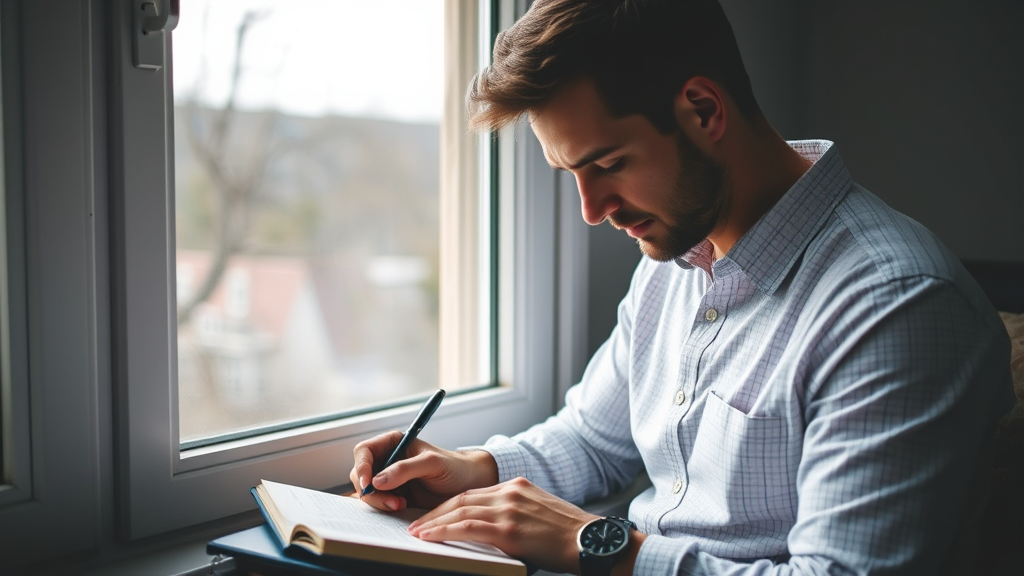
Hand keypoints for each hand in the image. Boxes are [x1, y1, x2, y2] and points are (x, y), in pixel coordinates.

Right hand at [350, 431, 498, 511]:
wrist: (467, 486)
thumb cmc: (454, 467)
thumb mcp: (432, 463)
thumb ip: (405, 469)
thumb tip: (377, 481)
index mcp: (393, 443)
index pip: (364, 451)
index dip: (362, 467)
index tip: (369, 484)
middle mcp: (387, 460)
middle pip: (360, 474)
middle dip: (371, 490)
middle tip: (392, 502)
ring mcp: (388, 479)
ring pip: (366, 492)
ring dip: (379, 502)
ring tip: (401, 505)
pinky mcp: (392, 496)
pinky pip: (376, 503)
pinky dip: (383, 508)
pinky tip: (401, 508)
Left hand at [407, 477, 599, 574]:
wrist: (590, 541)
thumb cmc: (569, 535)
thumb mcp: (540, 513)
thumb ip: (516, 513)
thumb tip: (495, 529)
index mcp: (516, 486)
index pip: (473, 493)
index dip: (449, 504)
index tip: (434, 514)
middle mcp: (509, 492)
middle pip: (461, 499)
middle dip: (435, 512)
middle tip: (416, 523)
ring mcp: (508, 509)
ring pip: (459, 511)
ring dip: (433, 522)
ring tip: (416, 532)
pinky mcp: (508, 530)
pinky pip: (466, 527)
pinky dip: (443, 531)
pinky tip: (429, 537)